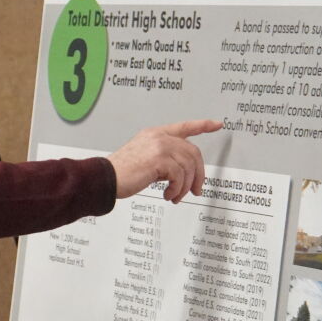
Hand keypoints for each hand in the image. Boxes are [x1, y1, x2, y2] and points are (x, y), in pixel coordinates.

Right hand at [105, 119, 222, 201]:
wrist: (104, 178)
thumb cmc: (120, 173)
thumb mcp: (143, 158)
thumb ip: (163, 158)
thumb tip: (182, 174)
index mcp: (155, 134)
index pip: (184, 126)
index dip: (202, 125)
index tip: (216, 124)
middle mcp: (159, 137)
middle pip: (193, 152)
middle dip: (198, 174)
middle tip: (196, 189)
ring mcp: (159, 146)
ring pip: (188, 166)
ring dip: (185, 186)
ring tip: (175, 196)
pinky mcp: (159, 159)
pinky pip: (179, 176)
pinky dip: (177, 189)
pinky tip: (168, 194)